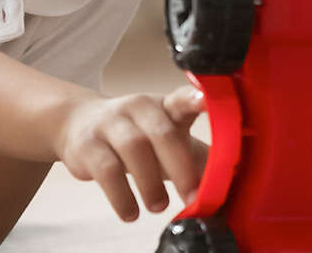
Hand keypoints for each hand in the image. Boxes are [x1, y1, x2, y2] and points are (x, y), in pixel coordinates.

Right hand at [56, 85, 205, 220]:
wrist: (78, 122)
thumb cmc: (139, 134)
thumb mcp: (169, 138)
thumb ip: (199, 159)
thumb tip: (232, 186)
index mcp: (166, 105)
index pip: (183, 99)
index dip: (197, 99)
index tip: (208, 103)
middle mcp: (139, 107)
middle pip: (162, 132)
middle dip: (180, 166)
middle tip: (192, 197)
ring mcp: (111, 122)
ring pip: (134, 149)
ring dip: (150, 182)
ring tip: (159, 207)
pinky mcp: (88, 143)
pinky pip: (106, 169)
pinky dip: (121, 195)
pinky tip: (131, 213)